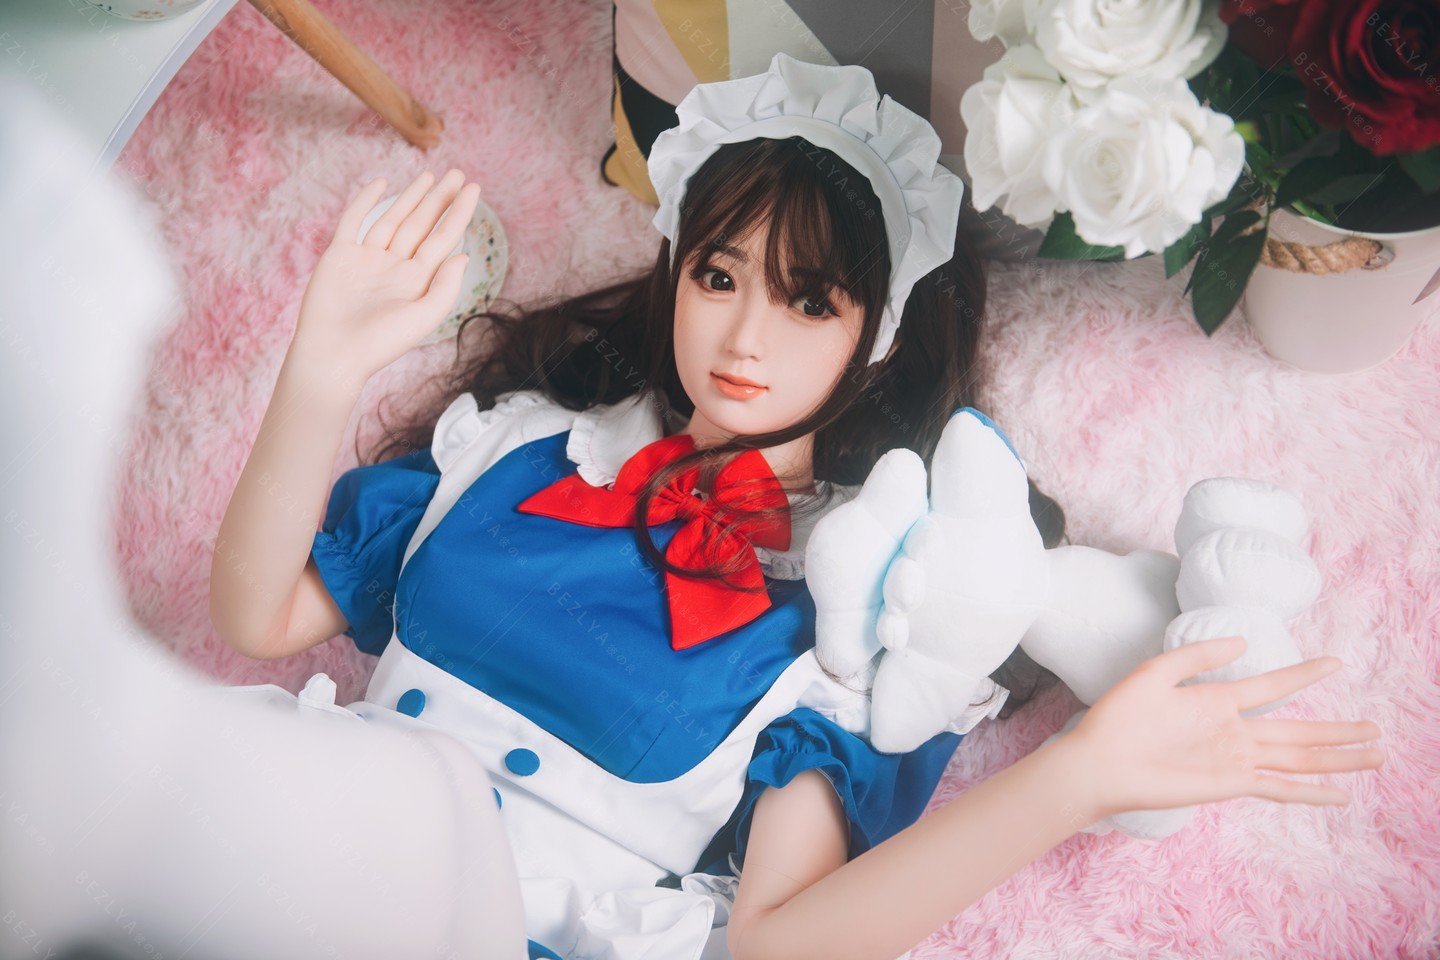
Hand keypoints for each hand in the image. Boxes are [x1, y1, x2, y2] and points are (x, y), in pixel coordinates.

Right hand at [289, 169, 479, 388]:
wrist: (333, 354)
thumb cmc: (380, 343)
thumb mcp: (423, 317)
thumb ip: (445, 287)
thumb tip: (464, 255)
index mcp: (417, 281)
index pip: (443, 238)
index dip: (459, 213)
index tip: (474, 188)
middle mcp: (395, 266)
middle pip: (422, 224)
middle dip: (440, 199)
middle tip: (457, 173)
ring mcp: (368, 259)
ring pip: (393, 219)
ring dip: (411, 197)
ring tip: (430, 176)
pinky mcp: (340, 255)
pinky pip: (354, 221)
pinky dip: (367, 201)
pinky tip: (383, 183)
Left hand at [1067, 635, 1383, 819]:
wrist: (1098, 760)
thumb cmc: (1119, 717)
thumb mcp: (1157, 671)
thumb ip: (1199, 656)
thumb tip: (1244, 643)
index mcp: (1216, 701)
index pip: (1272, 686)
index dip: (1304, 675)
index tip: (1335, 663)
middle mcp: (1232, 732)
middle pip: (1298, 730)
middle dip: (1338, 730)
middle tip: (1377, 727)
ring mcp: (1234, 760)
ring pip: (1299, 758)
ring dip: (1338, 758)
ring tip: (1376, 755)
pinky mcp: (1229, 784)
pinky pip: (1279, 788)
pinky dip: (1310, 793)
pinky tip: (1339, 796)